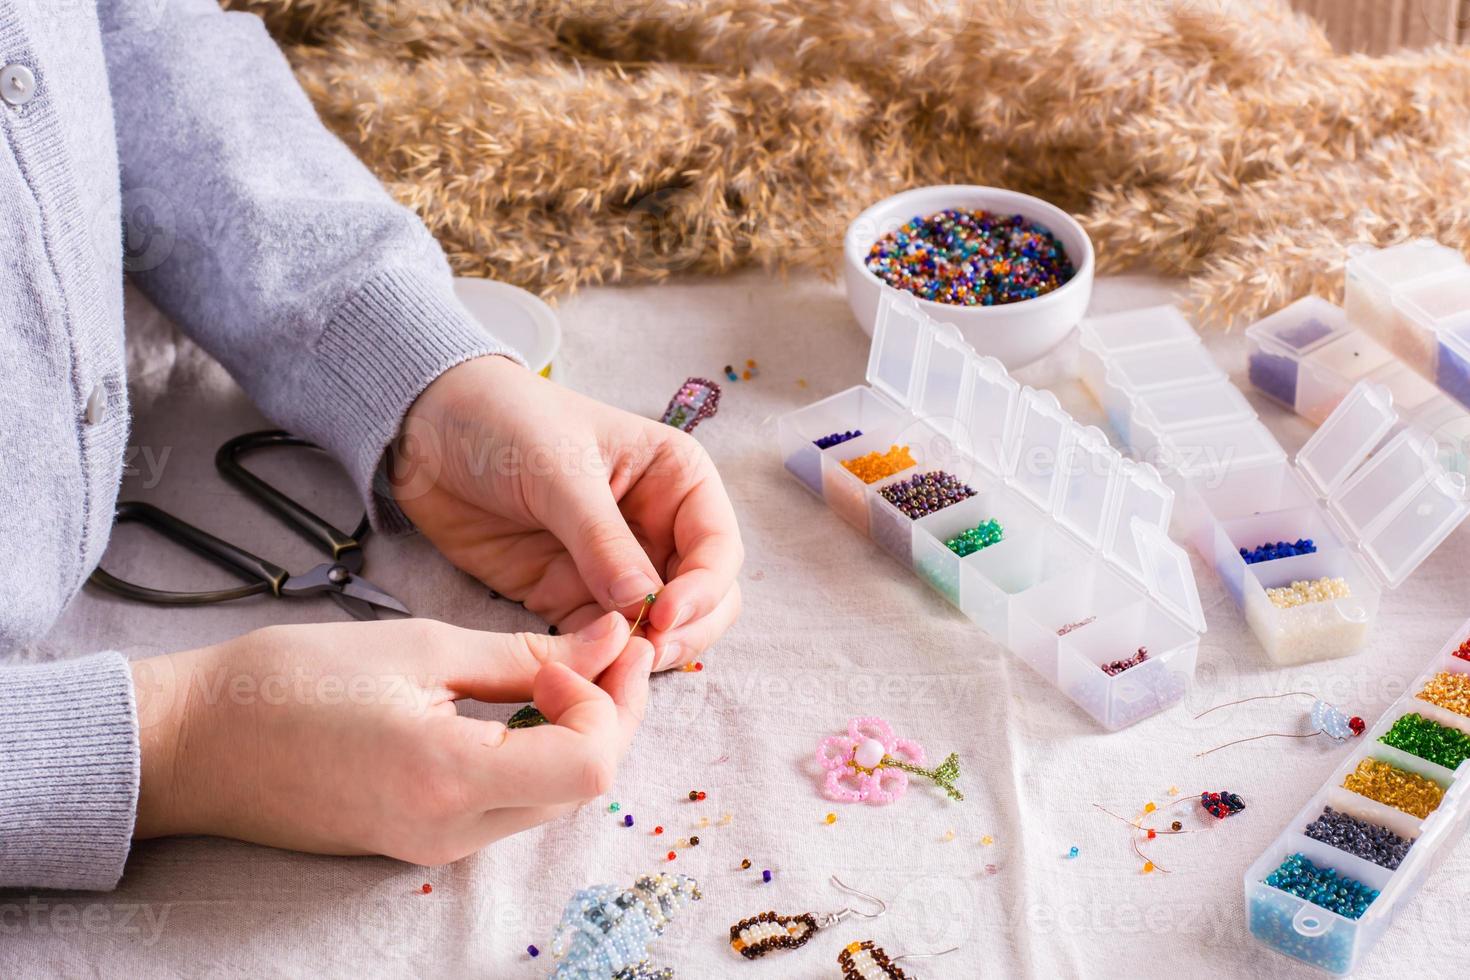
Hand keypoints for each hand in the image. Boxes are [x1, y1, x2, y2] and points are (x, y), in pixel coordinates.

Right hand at [132, 611, 649, 864]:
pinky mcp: (422, 842)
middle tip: (606, 650)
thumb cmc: (291, 680)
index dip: (608, 700)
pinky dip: (536, 755)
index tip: (583, 648)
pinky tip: (525, 703)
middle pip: (583, 787)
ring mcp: (436, 847)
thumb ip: (527, 652)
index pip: (591, 764)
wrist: (193, 743)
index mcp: (449, 779)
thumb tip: (610, 642)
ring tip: (566, 667)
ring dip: (578, 735)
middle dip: (612, 715)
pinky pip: (509, 805)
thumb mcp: (422, 645)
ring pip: (553, 799)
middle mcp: (452, 832)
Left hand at [391, 356, 741, 668]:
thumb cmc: (504, 420)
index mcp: (676, 480)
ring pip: (661, 630)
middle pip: (704, 598)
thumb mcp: (559, 470)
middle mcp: (658, 527)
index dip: (703, 588)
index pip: (718, 546)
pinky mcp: (570, 598)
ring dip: (647, 653)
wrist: (425, 429)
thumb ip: (603, 539)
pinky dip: (603, 663)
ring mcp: (616, 568)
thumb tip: (644, 604)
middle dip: (685, 630)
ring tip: (616, 666)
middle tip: (646, 652)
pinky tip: (586, 671)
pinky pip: (604, 644)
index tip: (664, 615)